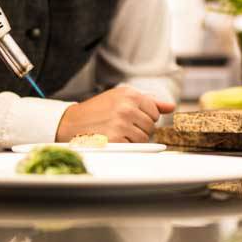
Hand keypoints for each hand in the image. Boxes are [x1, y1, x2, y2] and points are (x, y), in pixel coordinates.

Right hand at [55, 86, 175, 143]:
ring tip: (116, 132)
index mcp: (130, 94)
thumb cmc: (98, 111)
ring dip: (133, 139)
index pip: (154, 112)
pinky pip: (134, 147)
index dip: (144, 117)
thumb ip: (149, 102)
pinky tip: (112, 139)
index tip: (129, 117)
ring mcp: (121, 123)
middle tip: (120, 126)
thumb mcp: (121, 98)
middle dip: (139, 129)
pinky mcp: (116, 139)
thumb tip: (171, 107)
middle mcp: (127, 106)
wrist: (70, 122)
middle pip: (151, 126)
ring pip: (144, 138)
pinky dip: (125, 146)